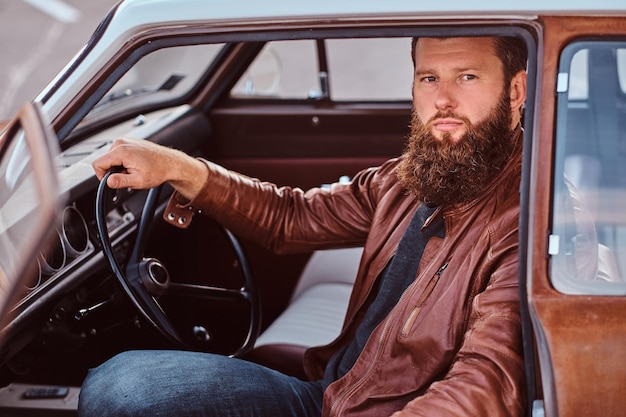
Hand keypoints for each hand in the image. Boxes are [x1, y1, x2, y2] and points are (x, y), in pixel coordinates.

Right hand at [92, 137, 207, 199]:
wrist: (171, 163)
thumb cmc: (158, 171)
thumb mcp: (138, 181)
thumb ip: (120, 181)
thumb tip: (108, 182)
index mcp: (121, 151)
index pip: (98, 163)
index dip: (102, 176)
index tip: (111, 181)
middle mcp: (121, 142)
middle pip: (104, 160)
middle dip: (113, 171)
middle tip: (128, 176)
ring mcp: (126, 141)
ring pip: (111, 157)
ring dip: (119, 167)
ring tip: (133, 170)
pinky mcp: (129, 142)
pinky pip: (118, 153)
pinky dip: (123, 161)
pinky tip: (135, 165)